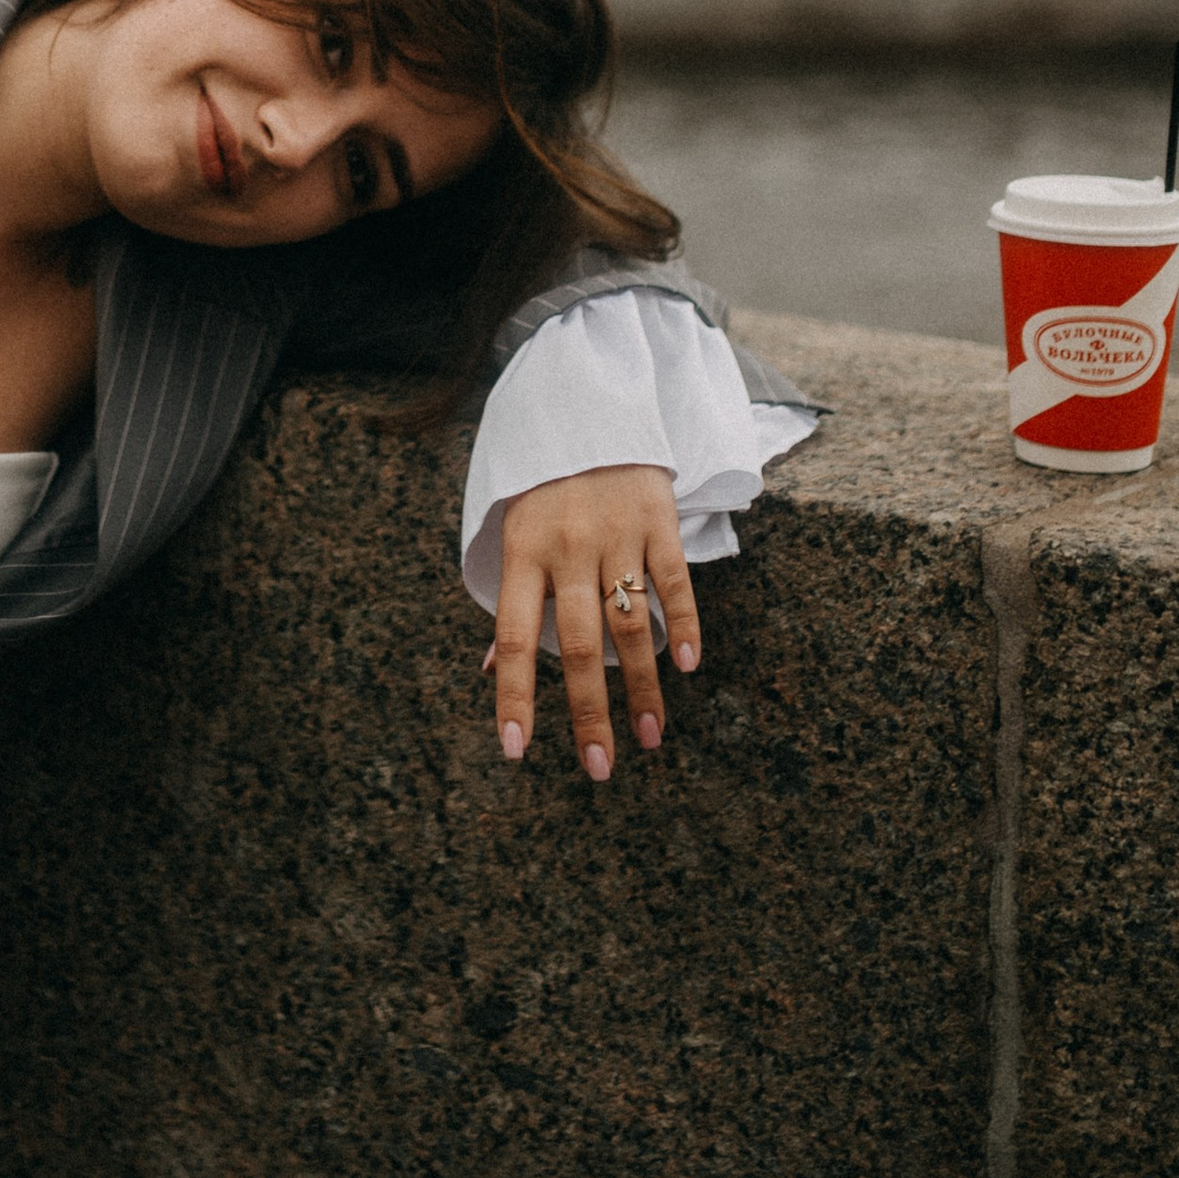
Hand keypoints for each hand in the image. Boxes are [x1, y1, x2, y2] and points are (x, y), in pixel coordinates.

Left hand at [488, 463, 697, 782]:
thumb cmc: (543, 489)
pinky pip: (674, 581)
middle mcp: (567, 548)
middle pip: (576, 644)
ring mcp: (615, 533)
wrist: (586, 410)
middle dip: (588, 712)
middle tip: (599, 768)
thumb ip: (511, 601)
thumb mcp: (514, 535)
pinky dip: (685, 624)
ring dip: (641, 687)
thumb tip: (489, 669)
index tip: (517, 751)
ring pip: (630, 625)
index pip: (510, 637)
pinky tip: (689, 666)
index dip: (513, 696)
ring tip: (649, 738)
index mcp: (521, 554)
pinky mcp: (657, 519)